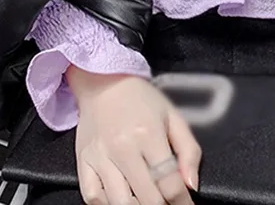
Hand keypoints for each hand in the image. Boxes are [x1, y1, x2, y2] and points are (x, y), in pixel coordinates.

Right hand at [68, 71, 200, 204]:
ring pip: (119, 203)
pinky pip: (92, 197)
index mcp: (149, 135)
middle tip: (168, 203)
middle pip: (146, 199)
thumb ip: (189, 150)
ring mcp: (100, 157)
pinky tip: (121, 198)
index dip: (182, 202)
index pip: (169, 183)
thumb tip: (191, 184)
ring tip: (146, 200)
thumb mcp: (173, 116)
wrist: (103, 82)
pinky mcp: (83, 162)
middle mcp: (123, 149)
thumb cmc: (141, 99)